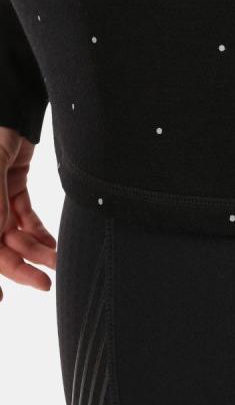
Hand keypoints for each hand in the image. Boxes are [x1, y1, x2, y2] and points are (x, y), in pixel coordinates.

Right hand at [0, 126, 56, 301]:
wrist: (9, 105)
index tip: (2, 299)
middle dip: (20, 266)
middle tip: (44, 283)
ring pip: (14, 234)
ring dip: (36, 250)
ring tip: (58, 262)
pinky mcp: (11, 186)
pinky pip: (24, 217)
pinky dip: (38, 232)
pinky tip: (53, 246)